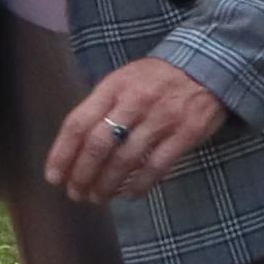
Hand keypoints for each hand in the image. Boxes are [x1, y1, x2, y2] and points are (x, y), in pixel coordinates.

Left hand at [45, 56, 233, 203]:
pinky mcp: (186, 134)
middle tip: (75, 193)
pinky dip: (139, 185)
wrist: (209, 66)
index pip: (78, 123)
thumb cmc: (157, 78)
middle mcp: (135, 101)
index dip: (62, 154)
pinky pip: (156, 167)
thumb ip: (101, 107)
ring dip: (106, 185)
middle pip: (99, 146)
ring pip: (125, 160)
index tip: (54, 177)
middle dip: (82, 175)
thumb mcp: (124, 80)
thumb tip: (75, 146)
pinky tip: (128, 194)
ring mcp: (162, 118)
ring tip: (98, 197)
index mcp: (114, 87)